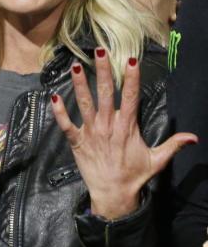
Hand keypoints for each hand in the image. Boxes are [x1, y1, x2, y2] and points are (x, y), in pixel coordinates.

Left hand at [51, 48, 196, 219]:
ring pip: (85, 105)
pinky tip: (53, 97)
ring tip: (74, 66)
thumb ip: (173, 145)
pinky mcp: (77, 142)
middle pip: (106, 95)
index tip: (131, 61)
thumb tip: (193, 137)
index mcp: (127, 127)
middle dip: (102, 72)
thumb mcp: (157, 160)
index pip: (130, 98)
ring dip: (79, 85)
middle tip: (100, 52)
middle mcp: (109, 126)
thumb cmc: (134, 175)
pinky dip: (59, 112)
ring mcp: (92, 133)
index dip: (131, 79)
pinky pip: (67, 125)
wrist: (114, 194)